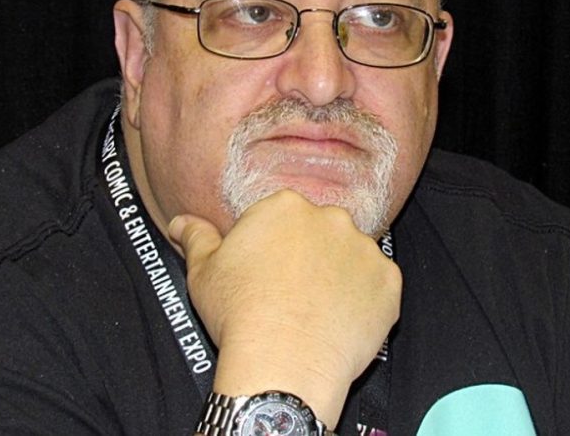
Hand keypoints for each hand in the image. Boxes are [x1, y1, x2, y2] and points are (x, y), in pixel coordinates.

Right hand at [167, 189, 401, 426]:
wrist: (283, 362)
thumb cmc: (240, 315)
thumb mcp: (203, 272)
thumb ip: (196, 239)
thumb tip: (181, 223)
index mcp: (285, 207)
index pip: (282, 217)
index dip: (273, 247)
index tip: (267, 273)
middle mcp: (330, 218)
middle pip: (320, 232)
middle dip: (309, 257)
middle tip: (291, 293)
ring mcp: (364, 249)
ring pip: (351, 257)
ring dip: (339, 277)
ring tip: (316, 311)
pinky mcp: (388, 282)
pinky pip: (378, 286)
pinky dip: (365, 302)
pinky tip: (340, 322)